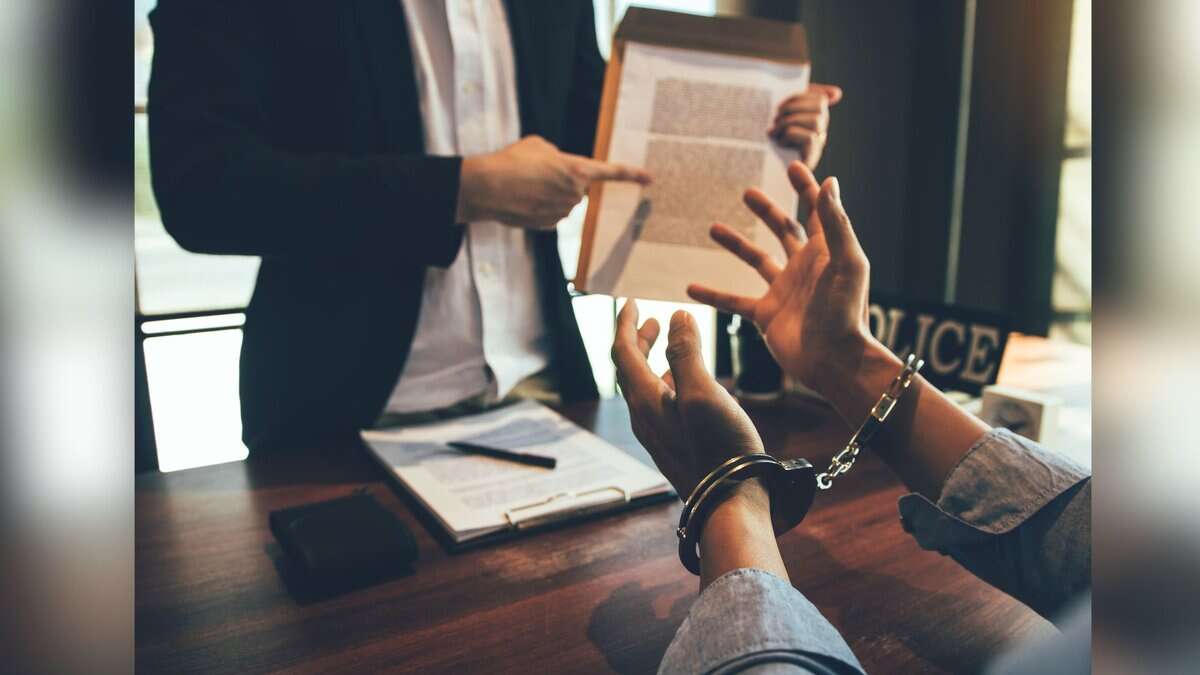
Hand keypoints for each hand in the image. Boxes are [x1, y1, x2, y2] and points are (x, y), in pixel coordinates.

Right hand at [456, 135, 650, 229]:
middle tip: (537, 172)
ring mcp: (563, 212)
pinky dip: (539, 207)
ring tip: (525, 185)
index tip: (650, 178)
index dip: (632, 174)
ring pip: (563, 201)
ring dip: (549, 193)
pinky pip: (551, 214)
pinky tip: (522, 200)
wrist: (487, 188)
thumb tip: (557, 166)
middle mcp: (575, 194)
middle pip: (577, 186)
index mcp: (577, 170)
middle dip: (562, 180)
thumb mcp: (537, 145)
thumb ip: (556, 155)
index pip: (611, 172)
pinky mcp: (549, 225)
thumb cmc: (511, 161)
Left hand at [610, 301, 763, 497]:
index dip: (625, 324)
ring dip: (651, 360)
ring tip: (666, 344)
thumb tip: (675, 317)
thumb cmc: (720, 447)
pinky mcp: (672, 446)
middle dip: (637, 340)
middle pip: (629, 370)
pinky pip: (657, 405)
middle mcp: (643, 418)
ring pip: (643, 388)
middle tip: (649, 320)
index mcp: (644, 401)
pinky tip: (683, 384)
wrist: (731, 502)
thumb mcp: (703, 392)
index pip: (623, 352)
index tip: (631, 302)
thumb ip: (686, 353)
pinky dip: (665, 382)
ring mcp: (656, 435)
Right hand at [686, 161, 877, 397]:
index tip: (793, 166)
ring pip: (755, 260)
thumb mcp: (846, 261)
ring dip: (736, 244)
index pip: (817, 211)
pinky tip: (690, 287)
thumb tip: (829, 182)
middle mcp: (804, 268)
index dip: (807, 188)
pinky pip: (734, 301)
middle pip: (783, 230)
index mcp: (825, 252)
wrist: (834, 361)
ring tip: (712, 227)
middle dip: (767, 210)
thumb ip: (835, 222)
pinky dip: (713, 294)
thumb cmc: (846, 312)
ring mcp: (784, 291)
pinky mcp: (766, 315)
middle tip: (747, 192)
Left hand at [769, 83, 842, 168]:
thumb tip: (836, 93)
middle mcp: (819, 132)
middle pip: (820, 108)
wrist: (754, 159)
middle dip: (792, 108)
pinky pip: (810, 138)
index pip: (820, 99)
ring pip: (815, 121)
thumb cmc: (766, 135)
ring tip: (773, 131)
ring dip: (789, 122)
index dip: (799, 97)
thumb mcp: (783, 111)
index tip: (779, 106)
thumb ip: (806, 96)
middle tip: (774, 119)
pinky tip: (779, 142)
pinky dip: (791, 135)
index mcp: (814, 119)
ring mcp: (816, 146)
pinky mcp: (810, 161)